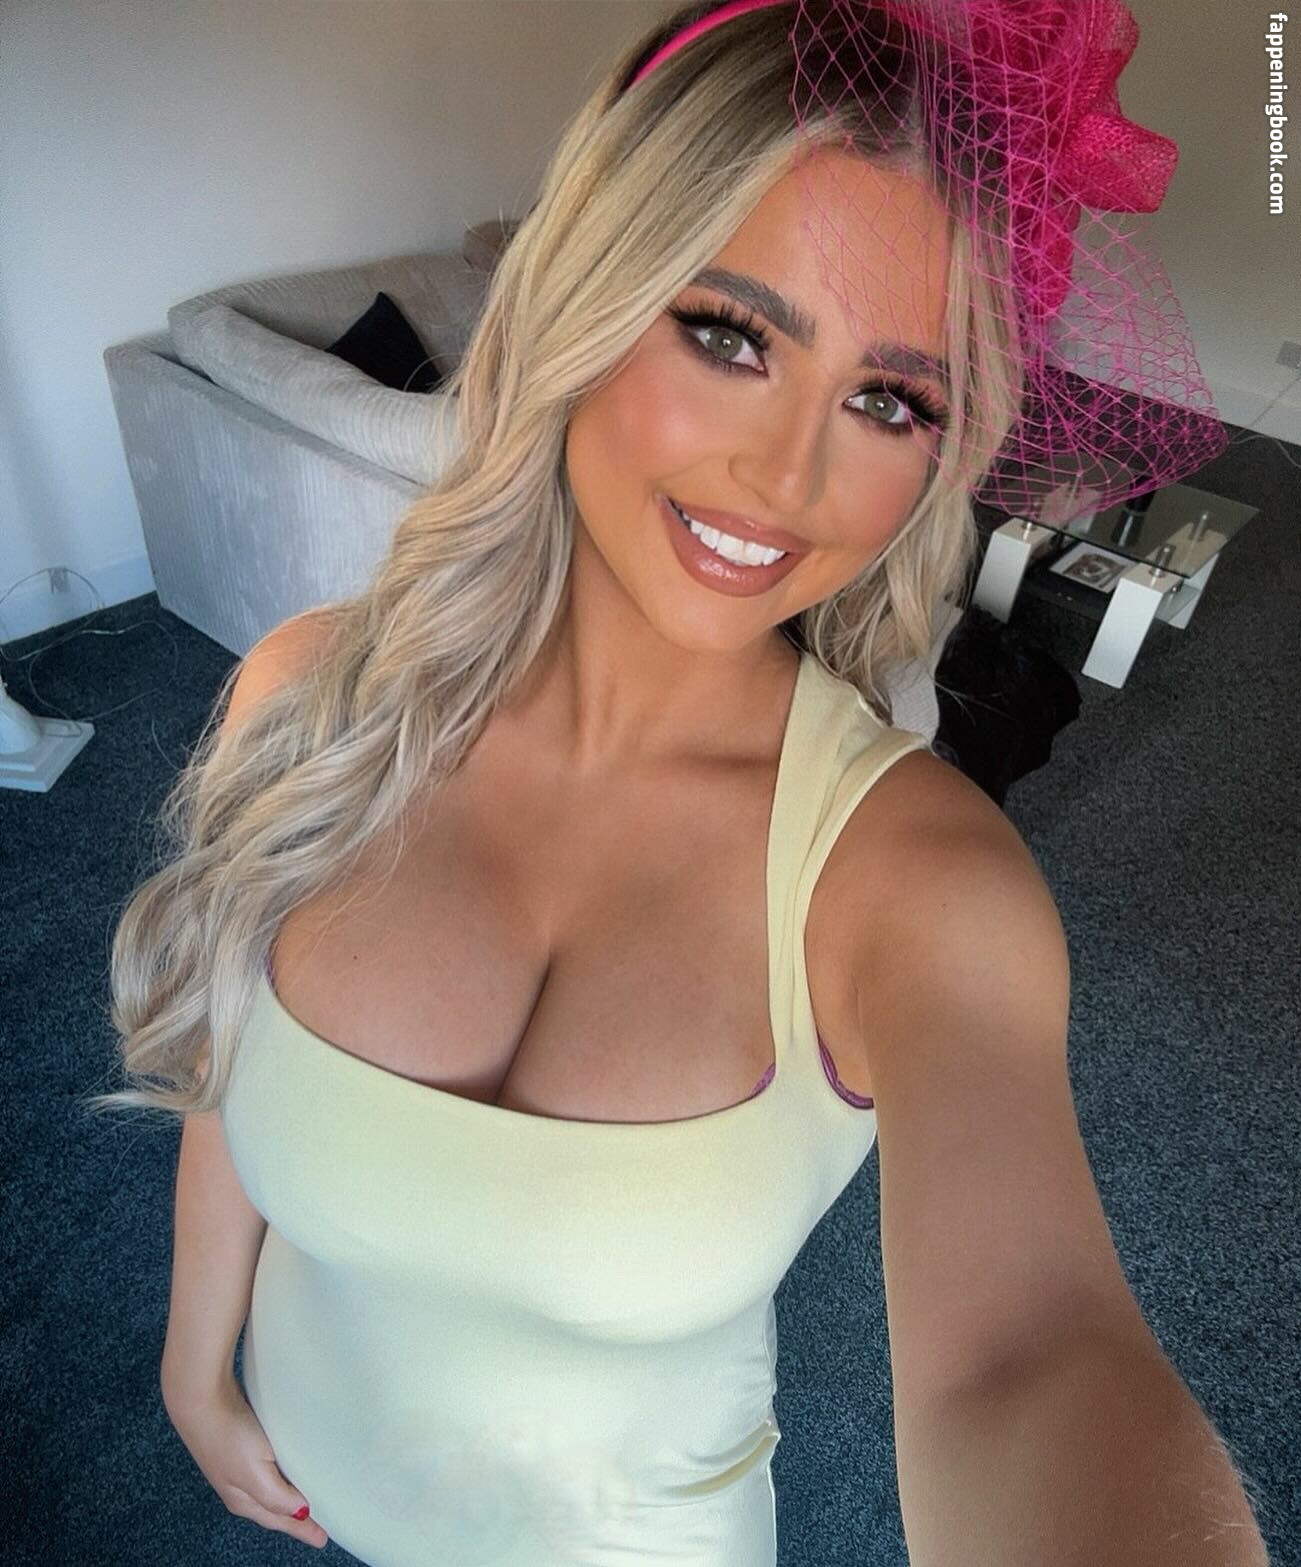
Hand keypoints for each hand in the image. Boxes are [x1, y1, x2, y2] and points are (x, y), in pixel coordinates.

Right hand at [162, 1370, 329, 1549]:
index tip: (322, 1539)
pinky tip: (288, 1470)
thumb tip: (300, 1513)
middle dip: (294, 1519)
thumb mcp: (255, 1472)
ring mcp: (239, 1467)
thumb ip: (277, 1497)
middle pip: (274, 1510)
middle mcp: (240, 1487)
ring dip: (288, 1498)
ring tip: (305, 1503)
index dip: (303, 1529)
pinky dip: (281, 1476)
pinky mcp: (241, 1444)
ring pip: (270, 1490)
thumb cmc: (225, 1434)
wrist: (199, 1398)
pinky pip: (268, 1468)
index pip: (281, 1520)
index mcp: (244, 1499)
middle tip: (317, 1527)